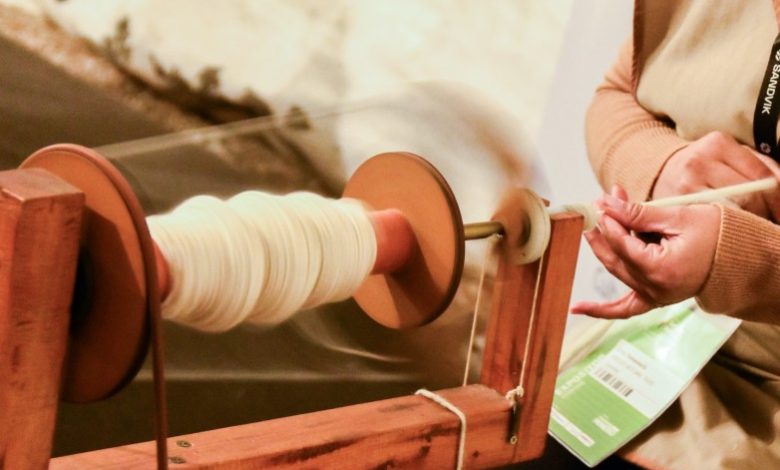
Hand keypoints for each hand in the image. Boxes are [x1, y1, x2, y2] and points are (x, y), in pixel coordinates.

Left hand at [571, 186, 720, 318]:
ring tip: (596, 223)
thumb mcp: (679, 217)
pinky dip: (602, 309)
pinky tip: (577, 308)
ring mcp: (655, 297)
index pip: (622, 244)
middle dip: (603, 230)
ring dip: (604, 247)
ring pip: (617, 271)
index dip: (609, 221)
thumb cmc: (719, 235)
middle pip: (615, 257)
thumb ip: (639, 214)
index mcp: (661, 269)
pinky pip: (625, 308)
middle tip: (596, 207)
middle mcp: (655, 288)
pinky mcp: (657, 299)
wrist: (744, 259)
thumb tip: (608, 205)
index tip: (602, 202)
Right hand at [653, 131, 779, 219]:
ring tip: (755, 227)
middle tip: (774, 223)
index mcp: (717, 144)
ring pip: (732, 211)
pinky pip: (713, 220)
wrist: (660, 173)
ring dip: (749, 222)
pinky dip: (727, 226)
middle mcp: (698, 162)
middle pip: (748, 195)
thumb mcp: (730, 155)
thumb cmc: (705, 166)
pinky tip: (732, 228)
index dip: (779, 198)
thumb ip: (760, 165)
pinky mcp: (678, 205)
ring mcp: (686, 186)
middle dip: (767, 213)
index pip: (761, 175)